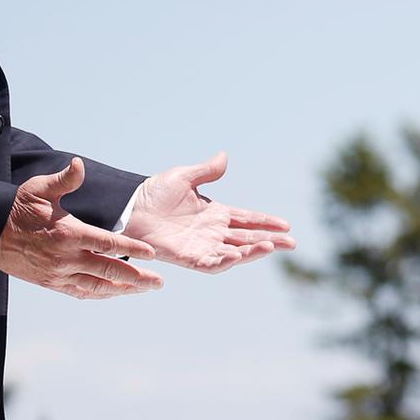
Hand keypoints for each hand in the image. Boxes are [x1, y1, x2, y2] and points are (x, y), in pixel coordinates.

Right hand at [0, 157, 164, 298]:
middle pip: (109, 270)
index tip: (152, 254)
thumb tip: (78, 165)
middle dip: (136, 277)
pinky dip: (101, 293)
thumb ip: (64, 179)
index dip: (132, 248)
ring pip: (98, 286)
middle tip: (158, 282)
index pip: (108, 243)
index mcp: (69, 233)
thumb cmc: (19, 208)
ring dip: (123, 289)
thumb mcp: (40, 188)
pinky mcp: (52, 283)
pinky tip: (115, 293)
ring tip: (144, 289)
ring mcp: (59, 273)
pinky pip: (81, 292)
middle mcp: (66, 257)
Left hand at [124, 153, 295, 273]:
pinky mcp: (187, 257)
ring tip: (269, 247)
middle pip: (247, 238)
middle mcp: (212, 232)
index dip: (266, 222)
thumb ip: (207, 171)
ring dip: (252, 252)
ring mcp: (201, 246)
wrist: (128, 207)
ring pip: (234, 253)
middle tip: (292, 243)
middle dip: (270, 241)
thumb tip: (224, 156)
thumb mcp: (184, 177)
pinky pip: (209, 263)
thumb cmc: (153, 193)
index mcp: (215, 213)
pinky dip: (224, 262)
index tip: (286, 225)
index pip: (247, 219)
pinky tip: (238, 256)